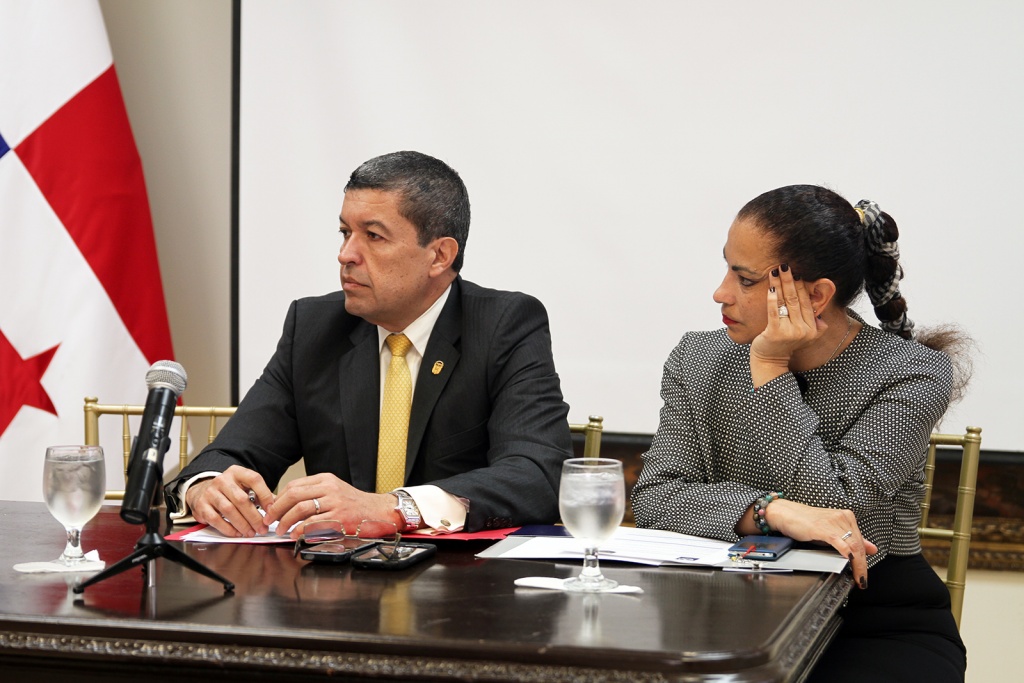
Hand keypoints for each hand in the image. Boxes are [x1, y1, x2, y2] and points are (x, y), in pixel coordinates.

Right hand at [186, 465, 275, 537]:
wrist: (202, 491)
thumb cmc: (228, 491)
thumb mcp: (244, 487)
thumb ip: (260, 495)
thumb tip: (277, 508)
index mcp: (237, 472)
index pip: (254, 479)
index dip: (265, 495)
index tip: (272, 510)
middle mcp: (222, 480)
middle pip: (242, 499)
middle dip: (254, 517)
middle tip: (262, 528)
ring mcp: (210, 492)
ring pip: (229, 510)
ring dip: (243, 524)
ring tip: (251, 532)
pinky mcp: (202, 505)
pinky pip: (216, 519)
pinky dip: (228, 528)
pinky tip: (237, 533)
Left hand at [263, 472, 400, 539]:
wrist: (379, 511)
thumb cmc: (356, 504)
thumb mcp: (335, 490)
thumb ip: (314, 494)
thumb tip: (287, 505)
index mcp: (326, 479)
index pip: (294, 485)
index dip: (278, 498)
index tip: (271, 509)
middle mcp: (329, 488)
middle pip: (293, 494)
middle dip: (276, 509)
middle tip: (269, 520)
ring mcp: (335, 502)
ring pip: (300, 508)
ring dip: (286, 521)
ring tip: (281, 530)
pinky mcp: (339, 518)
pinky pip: (313, 523)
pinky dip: (300, 530)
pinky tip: (295, 535)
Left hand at [749, 264, 825, 385]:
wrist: (770, 361)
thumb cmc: (784, 344)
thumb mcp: (805, 336)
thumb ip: (815, 325)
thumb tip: (822, 316)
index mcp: (812, 328)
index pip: (807, 302)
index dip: (801, 286)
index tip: (797, 271)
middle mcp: (804, 330)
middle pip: (796, 299)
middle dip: (790, 280)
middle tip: (785, 265)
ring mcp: (790, 332)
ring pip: (785, 302)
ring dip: (780, 284)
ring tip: (775, 270)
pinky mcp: (775, 333)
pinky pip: (774, 311)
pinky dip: (772, 298)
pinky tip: (770, 287)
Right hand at [764, 498, 877, 588]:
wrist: (785, 514)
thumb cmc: (804, 522)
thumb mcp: (831, 531)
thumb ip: (850, 540)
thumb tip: (871, 548)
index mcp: (846, 517)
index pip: (861, 541)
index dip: (865, 560)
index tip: (864, 574)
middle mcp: (842, 517)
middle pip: (859, 544)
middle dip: (862, 565)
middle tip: (862, 580)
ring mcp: (833, 521)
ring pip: (853, 545)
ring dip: (857, 564)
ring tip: (858, 577)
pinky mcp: (823, 527)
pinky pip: (839, 542)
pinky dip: (847, 554)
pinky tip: (850, 562)